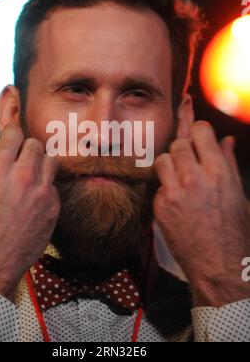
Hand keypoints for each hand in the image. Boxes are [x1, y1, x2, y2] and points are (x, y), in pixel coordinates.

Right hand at [0, 124, 60, 299]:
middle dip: (27, 148)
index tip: (12, 137)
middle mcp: (23, 177)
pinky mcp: (53, 207)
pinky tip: (35, 200)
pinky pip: (54, 186)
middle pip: (35, 144)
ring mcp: (41, 192)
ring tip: (31, 176)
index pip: (14, 133)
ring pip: (51, 160)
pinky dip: (46, 188)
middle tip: (21, 159)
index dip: (12, 133)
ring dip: (41, 164)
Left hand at [153, 121, 249, 306]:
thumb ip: (228, 162)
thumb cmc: (234, 231)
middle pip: (178, 144)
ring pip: (162, 160)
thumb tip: (226, 140)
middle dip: (184, 149)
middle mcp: (194, 178)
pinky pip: (158, 185)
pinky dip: (166, 188)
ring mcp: (174, 193)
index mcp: (218, 172)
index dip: (199, 132)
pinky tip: (177, 201)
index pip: (200, 131)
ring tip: (180, 178)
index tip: (199, 139)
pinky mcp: (160, 207)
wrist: (218, 265)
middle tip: (189, 161)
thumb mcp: (238, 193)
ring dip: (171, 165)